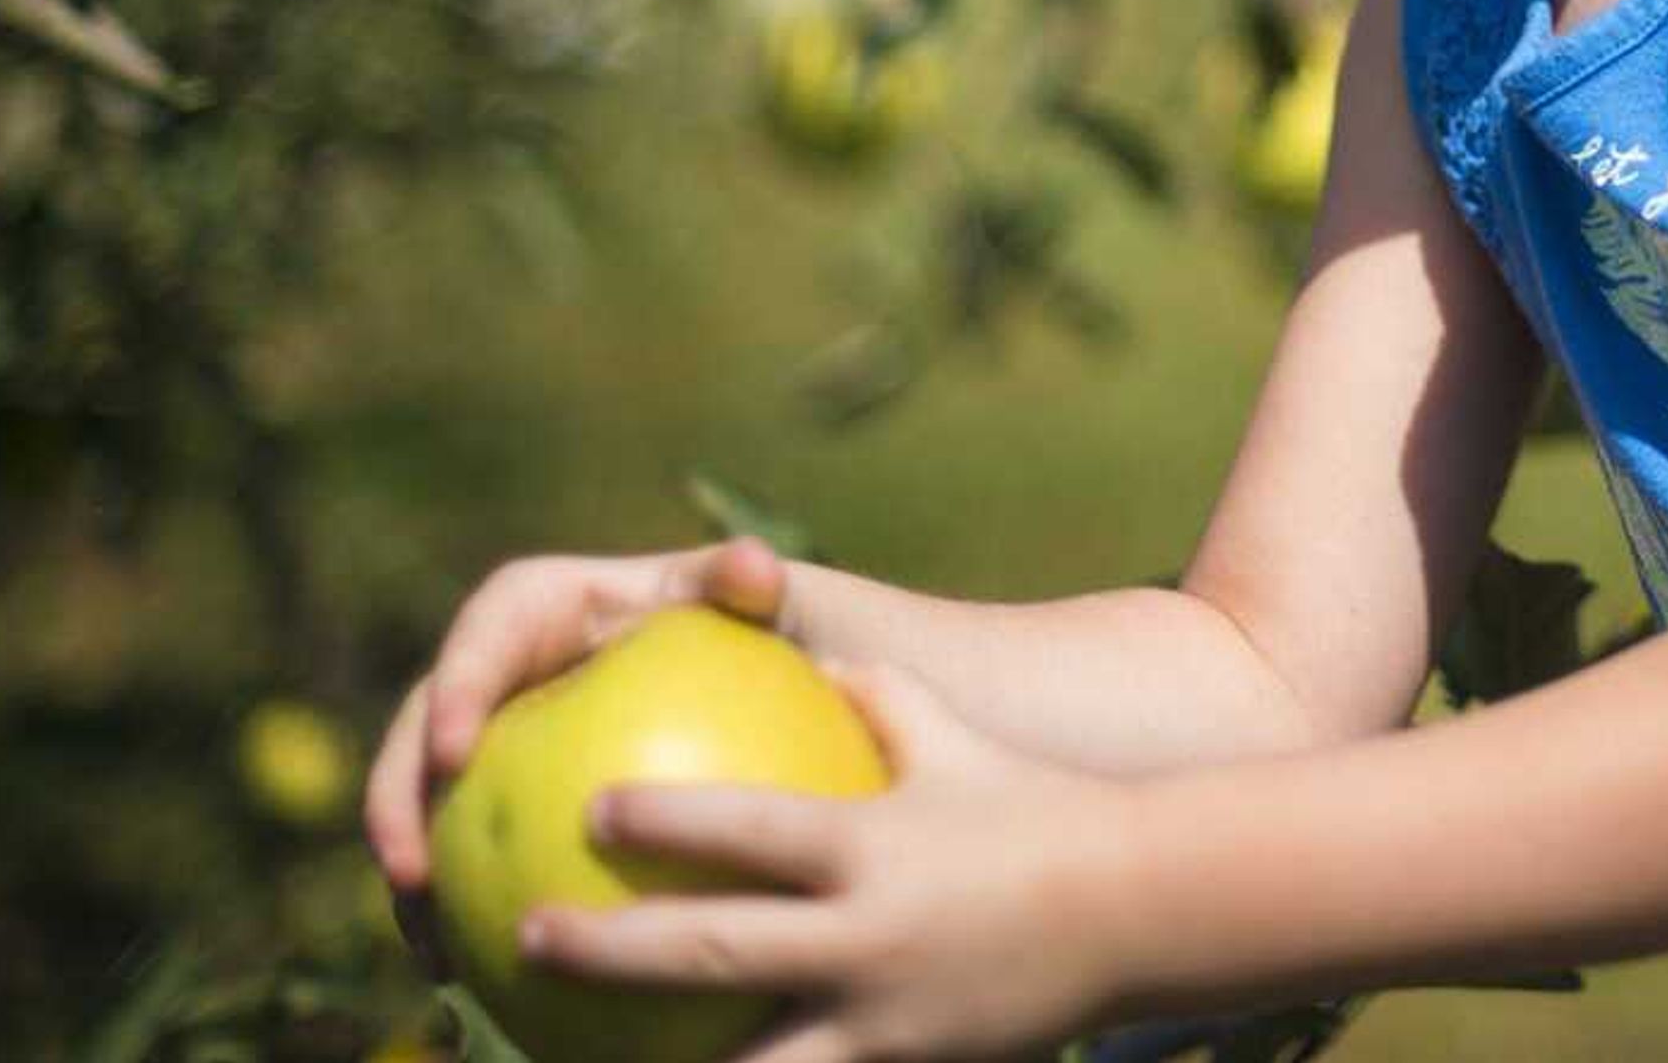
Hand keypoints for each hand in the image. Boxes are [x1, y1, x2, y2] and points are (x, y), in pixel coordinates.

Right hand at [363, 537, 790, 923]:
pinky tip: (473, 980)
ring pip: (431, 801)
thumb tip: (752, 564)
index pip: (495, 624)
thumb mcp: (780, 605)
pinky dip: (463, 912)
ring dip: (413, 869)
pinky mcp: (516, 806)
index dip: (459, 678)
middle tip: (408, 869)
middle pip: (428, 720)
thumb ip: (750, 587)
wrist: (791, 688)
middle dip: (396, 791)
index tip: (454, 749)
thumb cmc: (782, 638)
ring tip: (429, 945)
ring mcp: (510, 740)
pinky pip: (473, 858)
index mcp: (562, 606)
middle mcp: (518, 669)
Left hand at [517, 657, 1139, 1062]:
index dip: (662, 820)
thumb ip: (873, 693)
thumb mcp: (952, 735)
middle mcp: (867, 936)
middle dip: (608, 950)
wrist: (1139, 908)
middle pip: (712, 951)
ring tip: (568, 1061)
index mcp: (873, 843)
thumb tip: (797, 645)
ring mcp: (881, 1019)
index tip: (584, 811)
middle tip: (528, 937)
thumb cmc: (1031, 805)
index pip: (750, 829)